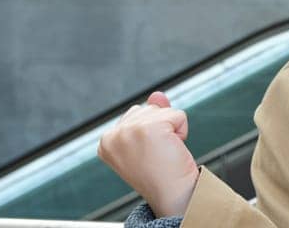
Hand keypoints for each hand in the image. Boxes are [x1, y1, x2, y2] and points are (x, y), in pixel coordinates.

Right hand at [97, 91, 200, 217]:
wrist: (172, 195)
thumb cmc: (160, 173)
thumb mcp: (149, 142)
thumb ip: (150, 115)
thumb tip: (157, 94)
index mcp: (105, 141)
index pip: (136, 115)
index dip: (150, 135)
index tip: (148, 157)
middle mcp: (112, 135)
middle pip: (148, 109)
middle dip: (161, 129)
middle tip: (158, 156)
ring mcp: (129, 130)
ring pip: (162, 110)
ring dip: (171, 130)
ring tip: (164, 154)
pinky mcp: (150, 128)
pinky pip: (178, 115)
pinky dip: (182, 131)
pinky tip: (173, 150)